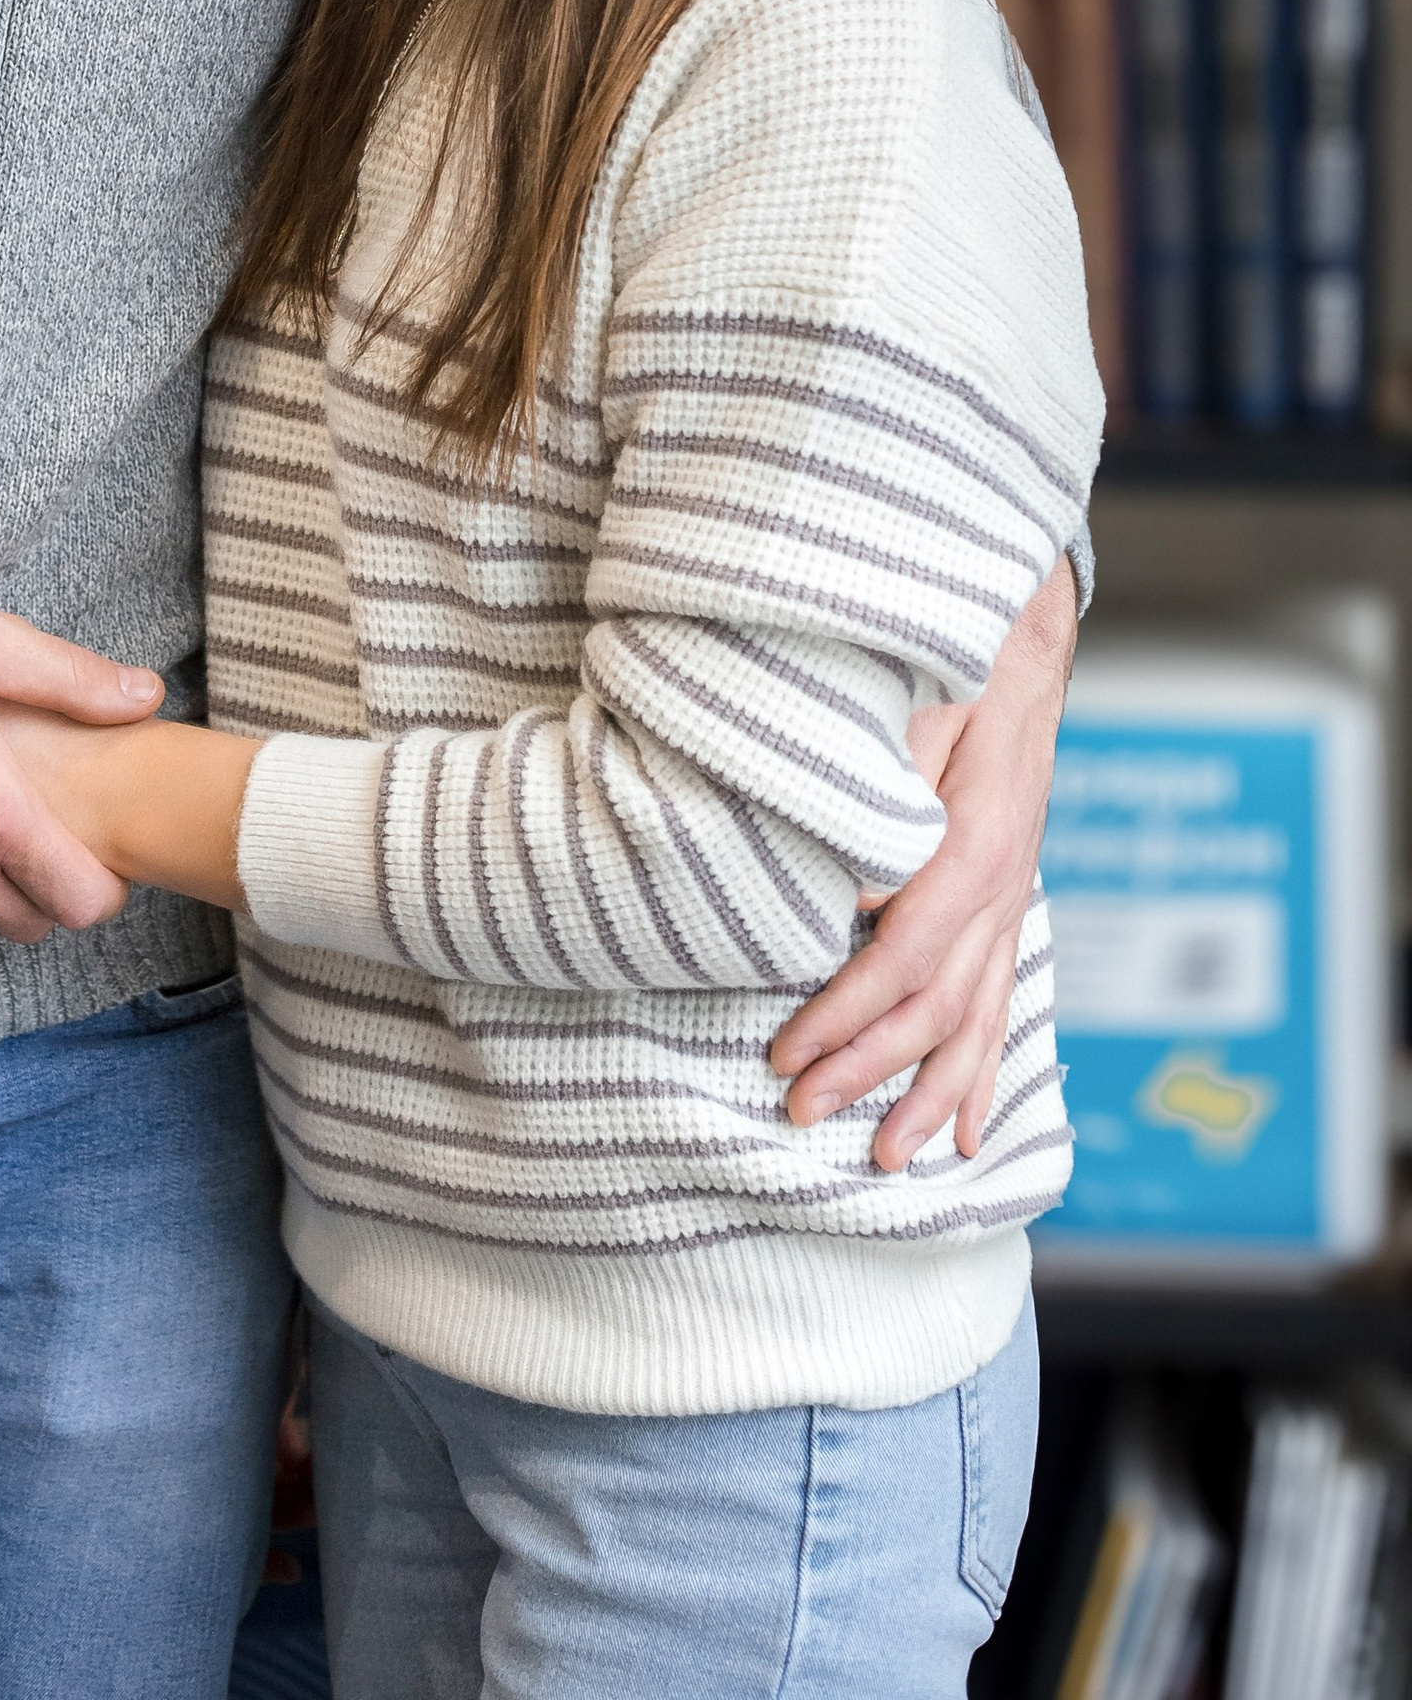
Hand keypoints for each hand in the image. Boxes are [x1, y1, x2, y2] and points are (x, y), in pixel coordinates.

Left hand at [768, 555, 1076, 1168]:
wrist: (1019, 647)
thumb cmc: (952, 673)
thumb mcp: (911, 712)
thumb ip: (883, 789)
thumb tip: (848, 883)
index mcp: (974, 851)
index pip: (902, 959)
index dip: (844, 1015)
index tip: (787, 1052)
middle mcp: (999, 893)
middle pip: (935, 1009)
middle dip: (867, 1070)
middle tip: (803, 1113)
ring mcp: (1009, 908)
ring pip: (974, 1025)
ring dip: (929, 1096)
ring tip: (890, 1159)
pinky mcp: (1005, 909)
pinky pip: (1000, 1007)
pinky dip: (984, 1073)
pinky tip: (971, 1131)